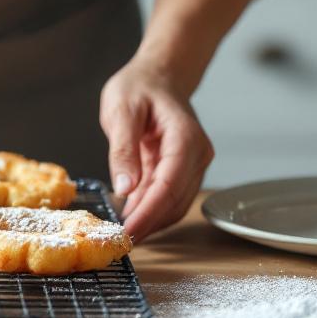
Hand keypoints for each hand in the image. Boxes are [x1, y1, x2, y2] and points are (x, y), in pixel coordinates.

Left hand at [99, 56, 213, 241]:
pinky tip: (131, 216)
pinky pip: (170, 196)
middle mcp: (197, 154)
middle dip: (149, 224)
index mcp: (185, 138)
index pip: (169, 185)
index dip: (148, 213)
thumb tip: (124, 188)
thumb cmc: (139, 87)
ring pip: (176, 203)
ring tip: (123, 232)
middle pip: (176, 200)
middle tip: (120, 241)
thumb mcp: (121, 111)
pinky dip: (151, 209)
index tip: (128, 232)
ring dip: (151, 221)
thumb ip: (123, 149)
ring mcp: (194, 163)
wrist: (157, 76)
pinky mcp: (184, 169)